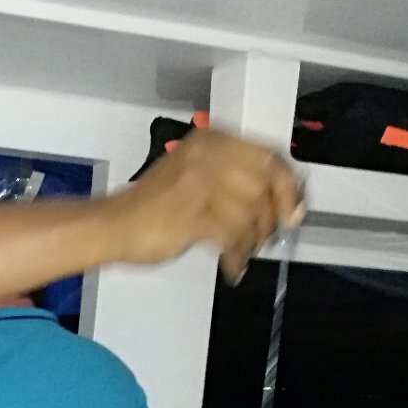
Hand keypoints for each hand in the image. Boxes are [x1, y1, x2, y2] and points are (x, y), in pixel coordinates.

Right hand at [107, 128, 304, 282]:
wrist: (113, 224)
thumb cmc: (153, 206)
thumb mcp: (195, 175)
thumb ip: (233, 178)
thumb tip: (276, 199)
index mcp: (211, 142)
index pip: (268, 157)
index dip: (287, 186)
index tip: (294, 210)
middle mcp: (208, 156)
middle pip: (264, 186)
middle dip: (270, 219)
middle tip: (265, 239)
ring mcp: (200, 184)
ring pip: (251, 214)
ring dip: (251, 242)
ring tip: (241, 254)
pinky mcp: (193, 215)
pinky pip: (232, 237)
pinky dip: (236, 256)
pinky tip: (231, 266)